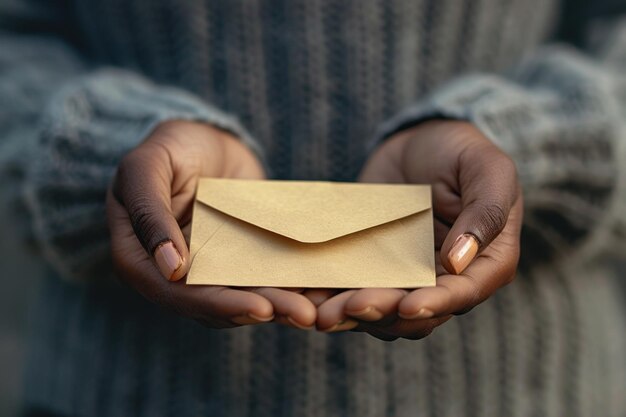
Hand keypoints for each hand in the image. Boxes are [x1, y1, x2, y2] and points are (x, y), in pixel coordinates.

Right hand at [106, 120, 315, 328]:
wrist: (204, 139)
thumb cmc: (169, 147)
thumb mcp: (147, 168)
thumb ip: (150, 214)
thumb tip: (171, 270)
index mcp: (140, 260)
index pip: (176, 294)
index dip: (218, 304)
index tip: (259, 308)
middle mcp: (174, 274)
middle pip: (216, 303)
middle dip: (260, 310)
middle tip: (302, 314)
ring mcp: (209, 268)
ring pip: (241, 296)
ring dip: (278, 305)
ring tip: (313, 310)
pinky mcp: (238, 259)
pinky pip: (261, 276)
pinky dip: (285, 285)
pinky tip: (315, 289)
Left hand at [312, 120, 522, 339]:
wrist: (421, 142)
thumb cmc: (463, 152)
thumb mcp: (488, 169)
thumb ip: (485, 212)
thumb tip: (458, 263)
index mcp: (484, 264)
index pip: (461, 294)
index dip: (434, 304)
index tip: (407, 306)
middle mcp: (444, 280)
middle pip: (416, 313)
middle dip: (383, 313)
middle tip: (351, 307)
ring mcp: (407, 276)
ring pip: (382, 310)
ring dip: (353, 314)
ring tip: (324, 312)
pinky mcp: (374, 266)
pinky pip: (355, 287)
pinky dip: (334, 297)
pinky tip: (310, 297)